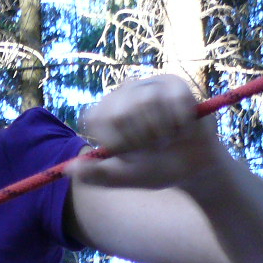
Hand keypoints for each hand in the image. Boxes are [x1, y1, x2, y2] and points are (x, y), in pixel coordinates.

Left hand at [71, 75, 227, 191]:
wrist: (193, 168)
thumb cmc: (156, 169)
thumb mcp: (124, 178)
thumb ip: (96, 175)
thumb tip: (68, 170)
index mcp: (105, 113)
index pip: (96, 119)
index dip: (115, 142)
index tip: (128, 156)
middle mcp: (123, 94)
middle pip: (121, 112)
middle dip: (140, 141)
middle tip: (152, 149)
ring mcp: (148, 85)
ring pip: (149, 103)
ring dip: (162, 133)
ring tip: (167, 140)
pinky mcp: (175, 84)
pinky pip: (175, 101)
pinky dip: (181, 125)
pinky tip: (183, 130)